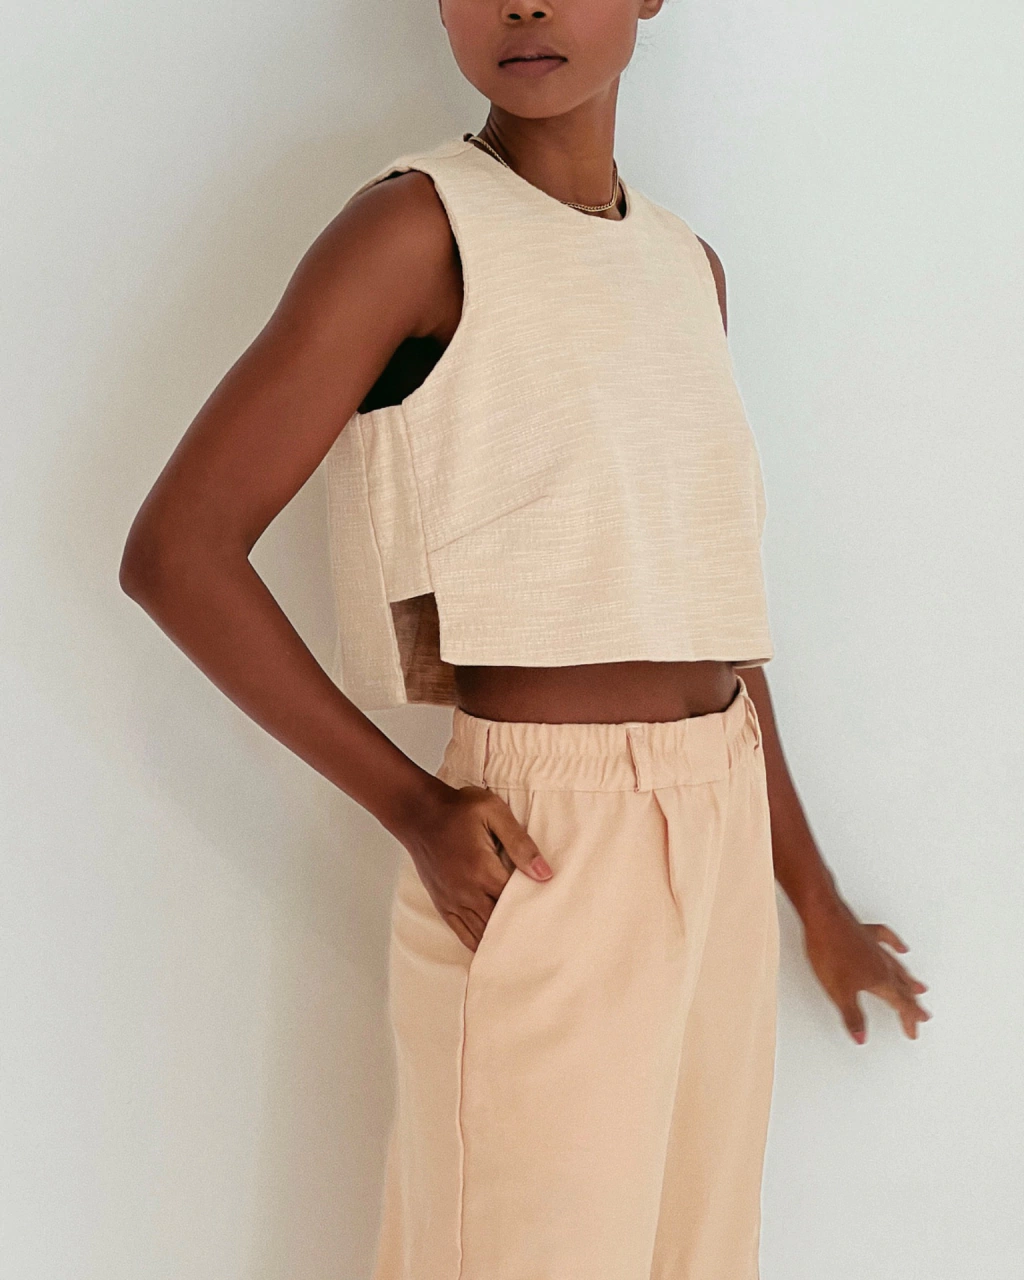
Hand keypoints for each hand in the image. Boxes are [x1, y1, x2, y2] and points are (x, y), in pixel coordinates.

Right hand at [403, 783, 552, 951]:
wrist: (418, 813)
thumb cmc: (458, 810)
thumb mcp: (493, 812)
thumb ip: (520, 843)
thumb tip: (545, 874)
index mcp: (483, 870)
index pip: (517, 902)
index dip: (535, 909)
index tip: (551, 915)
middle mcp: (467, 892)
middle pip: (501, 923)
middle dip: (520, 929)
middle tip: (543, 938)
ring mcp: (452, 901)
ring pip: (482, 933)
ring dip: (501, 939)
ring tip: (523, 947)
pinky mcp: (442, 904)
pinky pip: (462, 933)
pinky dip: (478, 943)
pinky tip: (491, 947)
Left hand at [800, 893, 931, 1043]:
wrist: (822, 917)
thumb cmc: (829, 952)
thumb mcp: (838, 992)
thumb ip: (852, 1016)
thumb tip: (861, 1038)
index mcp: (879, 981)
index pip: (900, 1005)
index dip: (908, 1020)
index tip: (913, 1031)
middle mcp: (881, 964)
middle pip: (903, 988)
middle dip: (912, 1004)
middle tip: (922, 1016)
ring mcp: (874, 947)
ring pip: (897, 967)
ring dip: (908, 980)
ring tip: (919, 988)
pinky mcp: (864, 933)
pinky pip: (886, 940)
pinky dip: (896, 945)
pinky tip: (901, 947)